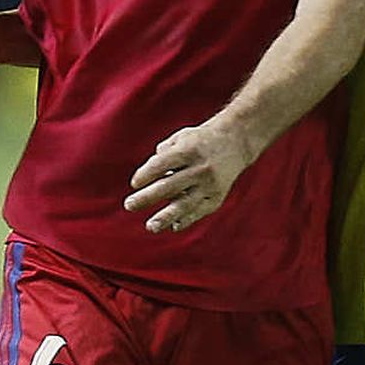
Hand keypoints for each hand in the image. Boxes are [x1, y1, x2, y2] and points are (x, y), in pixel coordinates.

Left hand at [125, 118, 251, 233]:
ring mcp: (209, 185)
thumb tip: (148, 177)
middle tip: (129, 205)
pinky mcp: (217, 197)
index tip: (134, 184)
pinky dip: (185, 220)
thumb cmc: (200, 140)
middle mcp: (200, 169)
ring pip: (184, 204)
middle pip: (169, 185)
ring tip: (150, 226)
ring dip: (165, 216)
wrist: (236, 141)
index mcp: (189, 150)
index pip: (162, 164)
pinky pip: (198, 212)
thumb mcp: (181, 138)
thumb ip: (163, 155)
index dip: (146, 174)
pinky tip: (172, 226)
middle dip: (147, 197)